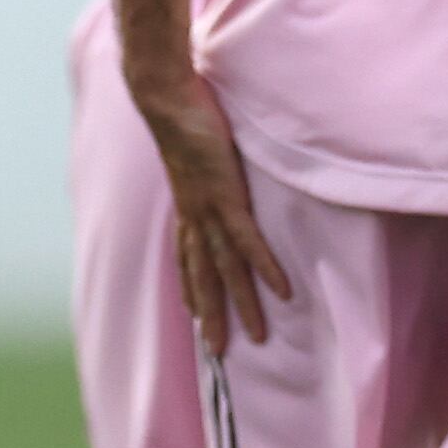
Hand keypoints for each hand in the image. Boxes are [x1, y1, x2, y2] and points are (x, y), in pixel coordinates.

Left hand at [133, 63, 289, 354]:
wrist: (166, 96)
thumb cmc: (184, 113)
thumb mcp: (194, 145)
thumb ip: (204, 161)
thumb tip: (211, 159)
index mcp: (186, 205)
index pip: (187, 257)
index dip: (191, 287)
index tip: (195, 314)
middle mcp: (193, 215)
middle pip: (203, 277)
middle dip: (212, 315)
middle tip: (220, 351)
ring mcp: (208, 209)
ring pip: (226, 270)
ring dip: (242, 305)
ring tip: (258, 336)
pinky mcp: (226, 197)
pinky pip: (248, 242)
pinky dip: (264, 267)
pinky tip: (281, 291)